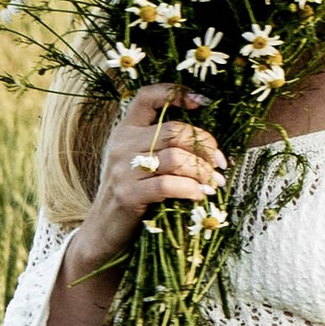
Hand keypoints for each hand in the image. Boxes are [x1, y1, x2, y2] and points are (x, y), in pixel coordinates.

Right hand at [46, 84, 224, 325]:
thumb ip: (164, 147)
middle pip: (173, 130)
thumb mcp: (141, 164)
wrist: (104, 233)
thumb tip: (212, 145)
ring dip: (202, 171)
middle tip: (220, 163)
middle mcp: (121, 144)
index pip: (147, 96)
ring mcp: (122, 169)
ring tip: (214, 183)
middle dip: (204, 145)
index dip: (175, 93)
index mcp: (125, 130)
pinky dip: (191, 190)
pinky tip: (201, 196)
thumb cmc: (133, 195)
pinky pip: (168, 185)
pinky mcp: (127, 195)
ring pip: (175, 158)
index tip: (202, 102)